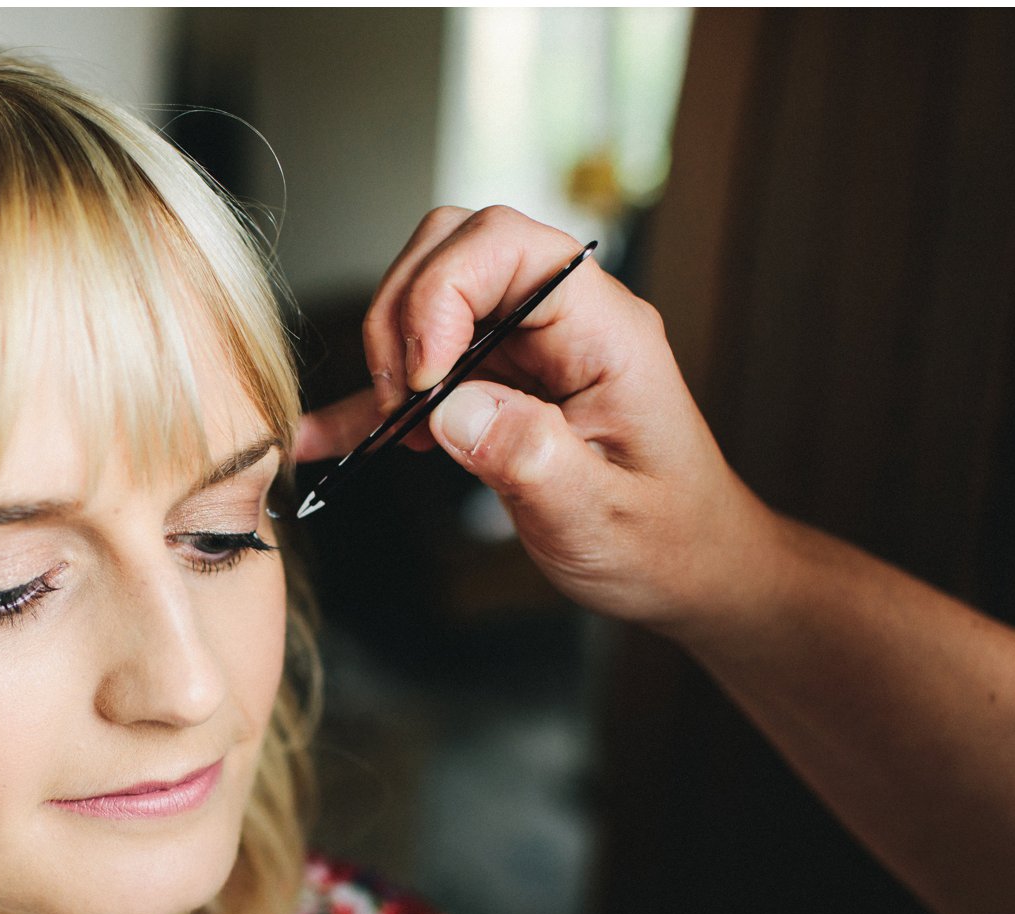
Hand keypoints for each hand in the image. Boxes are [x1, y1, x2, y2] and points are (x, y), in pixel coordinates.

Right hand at [295, 205, 777, 636]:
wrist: (686, 567)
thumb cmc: (664, 540)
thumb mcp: (602, 517)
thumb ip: (532, 459)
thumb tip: (453, 409)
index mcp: (604, 328)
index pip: (506, 245)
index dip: (441, 296)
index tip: (423, 383)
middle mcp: (562, 320)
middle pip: (453, 249)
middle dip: (402, 317)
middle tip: (401, 405)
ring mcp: (525, 347)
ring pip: (426, 295)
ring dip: (386, 355)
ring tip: (390, 431)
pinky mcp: (496, 384)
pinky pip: (421, 368)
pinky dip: (371, 400)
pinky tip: (327, 437)